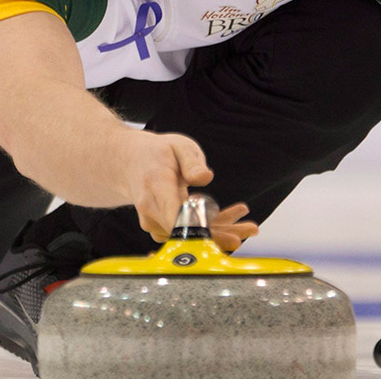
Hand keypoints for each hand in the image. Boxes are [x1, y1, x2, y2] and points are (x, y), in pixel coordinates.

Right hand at [120, 132, 258, 248]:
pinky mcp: (161, 228)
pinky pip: (188, 233)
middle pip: (188, 231)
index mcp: (156, 184)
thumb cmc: (158, 154)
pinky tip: (233, 220)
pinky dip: (212, 229)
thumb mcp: (178, 146)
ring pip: (191, 236)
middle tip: (250, 231)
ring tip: (250, 227)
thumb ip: (191, 161)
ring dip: (221, 233)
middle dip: (220, 235)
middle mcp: (151, 209)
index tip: (228, 234)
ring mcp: (154, 222)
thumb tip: (205, 177)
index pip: (176, 215)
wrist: (130, 163)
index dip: (202, 229)